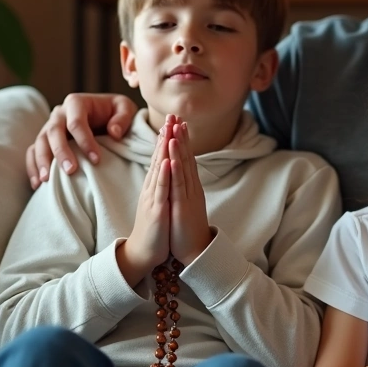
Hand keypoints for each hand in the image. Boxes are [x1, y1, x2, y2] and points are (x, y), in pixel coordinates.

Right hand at [27, 93, 136, 188]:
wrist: (106, 116)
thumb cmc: (116, 113)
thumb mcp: (125, 108)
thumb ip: (123, 118)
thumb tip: (114, 132)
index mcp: (77, 103)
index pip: (76, 122)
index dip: (85, 141)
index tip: (96, 160)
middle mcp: (59, 113)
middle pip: (53, 131)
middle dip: (61, 152)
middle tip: (70, 171)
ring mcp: (49, 127)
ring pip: (39, 142)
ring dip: (42, 161)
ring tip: (47, 180)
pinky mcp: (45, 141)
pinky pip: (33, 152)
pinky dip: (33, 167)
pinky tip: (37, 184)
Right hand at [119, 115, 174, 284]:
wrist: (144, 252)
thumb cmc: (154, 227)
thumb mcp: (159, 200)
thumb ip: (161, 184)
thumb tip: (166, 169)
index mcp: (155, 185)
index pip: (161, 157)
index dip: (167, 138)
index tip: (174, 120)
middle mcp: (152, 187)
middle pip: (158, 157)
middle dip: (165, 135)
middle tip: (171, 115)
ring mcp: (152, 198)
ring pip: (158, 169)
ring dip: (164, 150)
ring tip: (168, 130)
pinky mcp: (155, 210)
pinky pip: (160, 190)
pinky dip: (163, 175)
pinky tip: (166, 161)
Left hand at [167, 121, 212, 265]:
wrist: (194, 250)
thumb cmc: (187, 227)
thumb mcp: (185, 202)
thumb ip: (183, 187)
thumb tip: (181, 175)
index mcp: (189, 186)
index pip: (186, 158)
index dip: (182, 140)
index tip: (178, 123)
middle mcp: (191, 187)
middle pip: (187, 157)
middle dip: (181, 136)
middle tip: (177, 116)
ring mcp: (187, 196)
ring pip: (183, 168)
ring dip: (180, 148)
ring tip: (176, 130)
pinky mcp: (182, 207)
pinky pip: (178, 186)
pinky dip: (176, 171)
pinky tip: (172, 158)